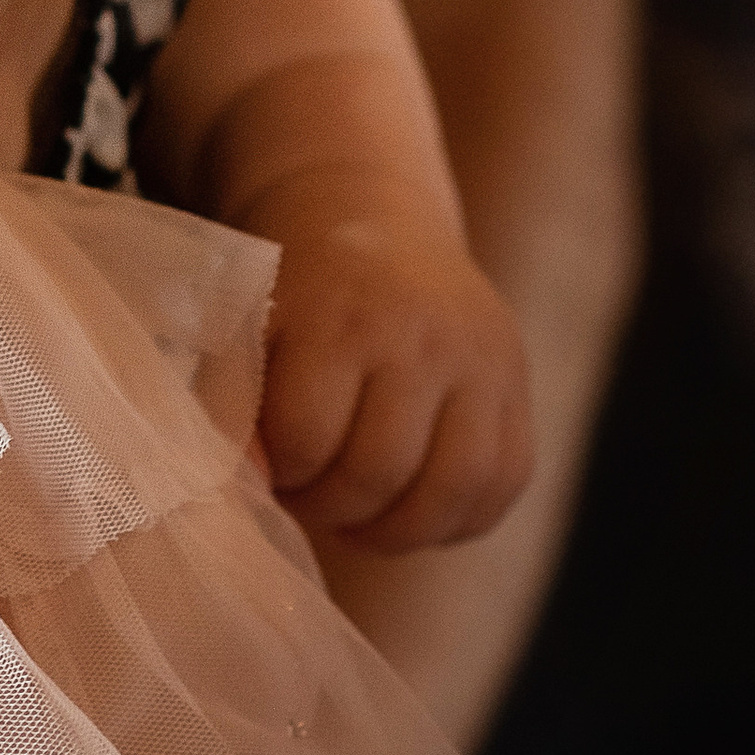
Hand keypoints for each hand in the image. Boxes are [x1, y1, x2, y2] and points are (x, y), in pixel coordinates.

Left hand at [255, 216, 532, 553]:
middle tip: (310, 498)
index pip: (308, 437)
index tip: (274, 468)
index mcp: (343, 316)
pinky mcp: (519, 387)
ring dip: (397, 532)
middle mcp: (425, 336)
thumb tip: (247, 481)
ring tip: (358, 521)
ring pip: (454, 490)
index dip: (283, 474)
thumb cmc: (302, 289)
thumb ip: (235, 400)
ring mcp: (484, 363)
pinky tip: (411, 512)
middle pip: (380, 472)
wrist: (382, 222)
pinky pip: (502, 484)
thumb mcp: (252, 324)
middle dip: (332, 509)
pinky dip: (456, 520)